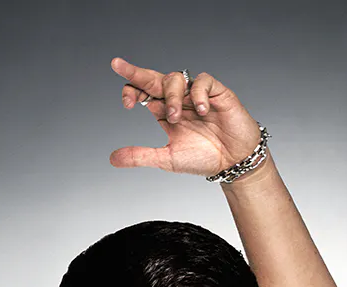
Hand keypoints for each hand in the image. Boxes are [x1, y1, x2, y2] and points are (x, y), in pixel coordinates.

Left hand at [109, 57, 261, 176]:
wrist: (233, 162)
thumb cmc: (204, 158)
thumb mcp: (167, 159)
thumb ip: (141, 156)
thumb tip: (113, 159)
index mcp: (165, 111)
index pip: (143, 92)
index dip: (131, 91)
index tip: (126, 103)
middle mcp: (178, 99)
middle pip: (153, 78)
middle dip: (136, 72)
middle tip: (118, 65)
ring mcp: (196, 94)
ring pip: (175, 78)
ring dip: (171, 96)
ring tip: (176, 117)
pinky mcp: (216, 92)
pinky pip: (202, 81)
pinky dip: (198, 94)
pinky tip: (203, 111)